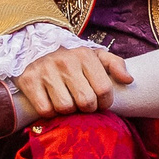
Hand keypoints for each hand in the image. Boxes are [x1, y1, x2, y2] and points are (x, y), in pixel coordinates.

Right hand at [17, 46, 131, 118]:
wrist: (33, 46)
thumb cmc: (70, 58)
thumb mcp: (94, 55)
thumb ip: (115, 64)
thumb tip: (129, 80)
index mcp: (85, 56)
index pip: (104, 90)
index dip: (105, 103)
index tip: (100, 102)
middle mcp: (66, 62)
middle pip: (86, 102)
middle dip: (87, 108)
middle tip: (83, 104)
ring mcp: (46, 72)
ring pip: (66, 108)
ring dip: (68, 111)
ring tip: (67, 101)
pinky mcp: (29, 82)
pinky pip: (45, 110)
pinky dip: (49, 112)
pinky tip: (51, 102)